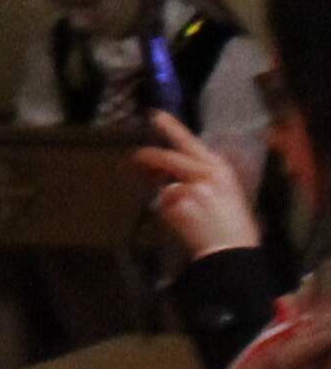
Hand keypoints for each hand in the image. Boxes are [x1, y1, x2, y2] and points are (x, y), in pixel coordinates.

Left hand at [143, 108, 260, 260]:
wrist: (232, 253)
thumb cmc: (234, 227)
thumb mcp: (228, 193)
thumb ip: (204, 176)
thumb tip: (172, 169)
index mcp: (221, 169)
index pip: (192, 142)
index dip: (172, 128)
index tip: (155, 115)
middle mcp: (206, 174)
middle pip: (167, 158)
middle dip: (147, 157)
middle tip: (134, 158)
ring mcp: (190, 189)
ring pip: (164, 187)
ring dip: (167, 198)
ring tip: (188, 216)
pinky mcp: (177, 206)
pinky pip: (163, 206)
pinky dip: (168, 215)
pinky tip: (185, 225)